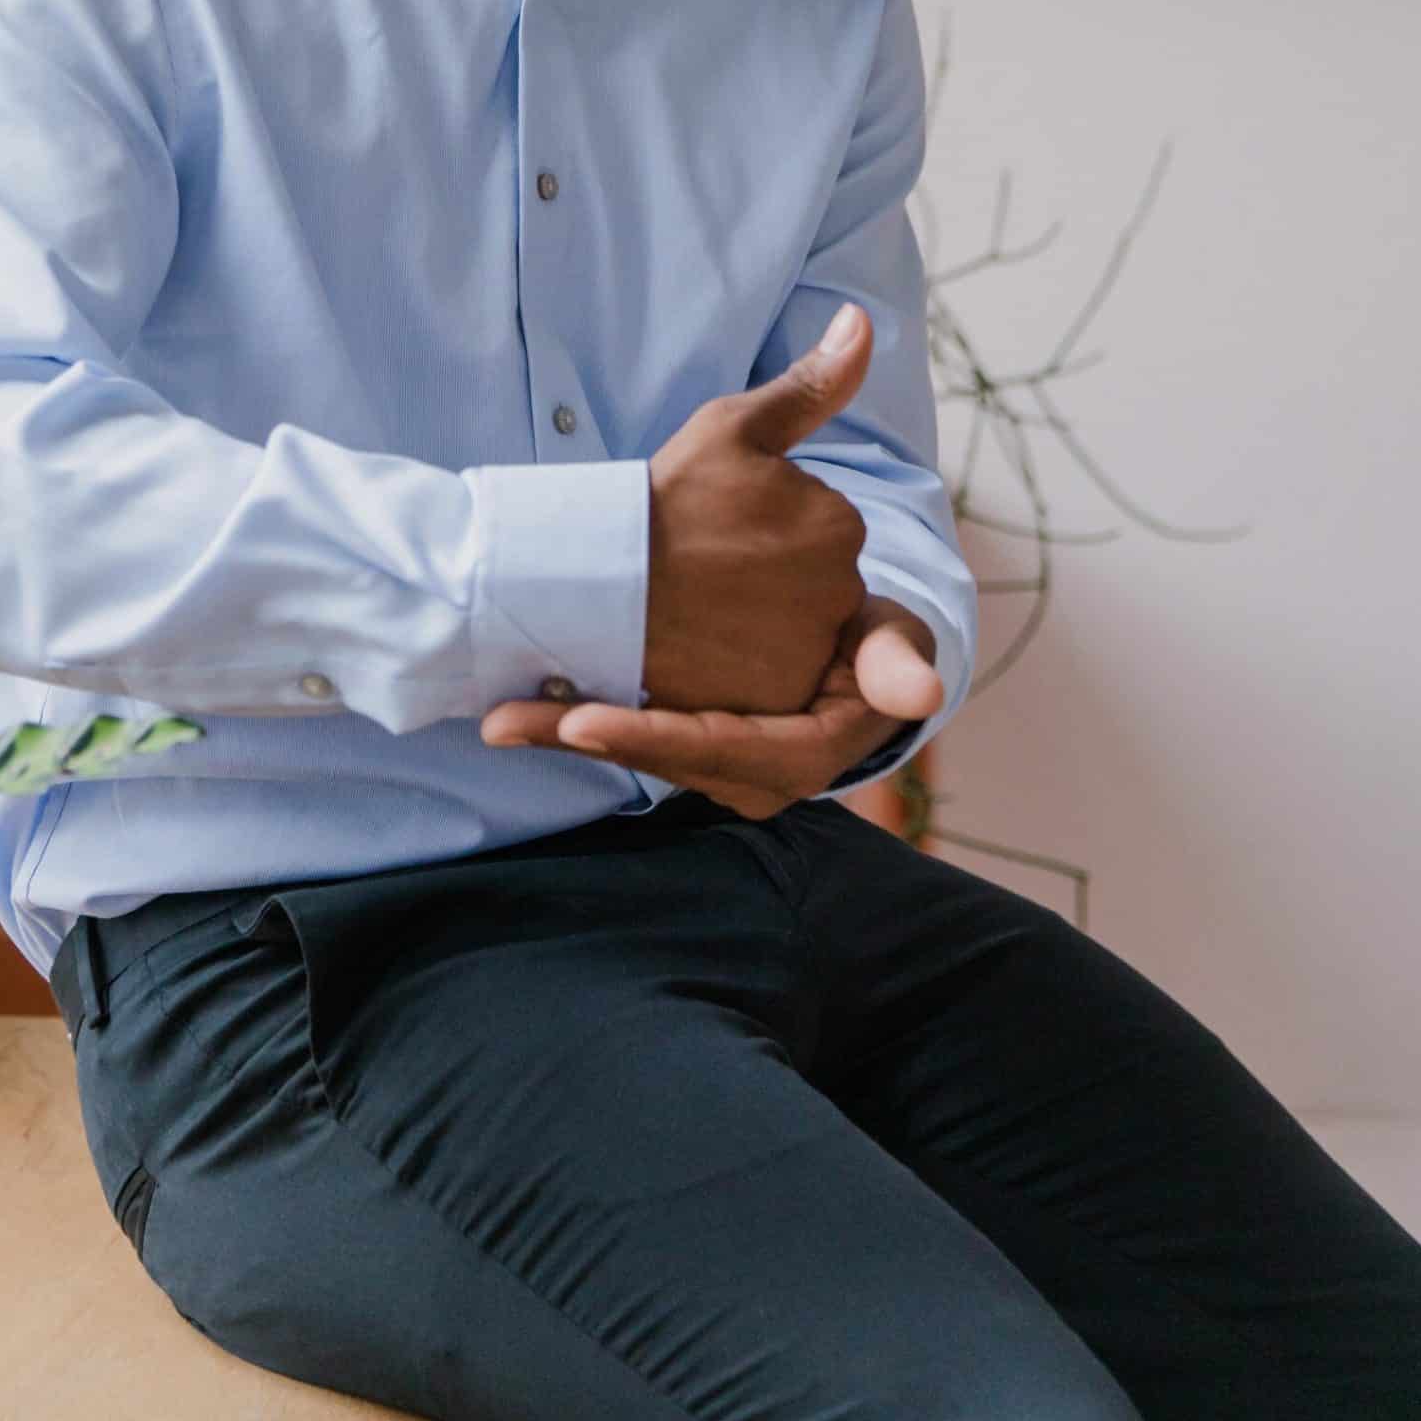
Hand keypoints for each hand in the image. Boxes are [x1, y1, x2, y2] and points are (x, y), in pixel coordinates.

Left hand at [481, 594, 942, 819]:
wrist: (859, 653)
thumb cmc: (878, 641)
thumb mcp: (895, 641)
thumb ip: (898, 660)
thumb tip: (924, 692)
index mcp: (802, 755)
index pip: (718, 751)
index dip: (651, 739)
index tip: (583, 725)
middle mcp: (755, 779)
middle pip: (659, 760)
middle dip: (580, 741)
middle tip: (505, 720)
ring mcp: (720, 769)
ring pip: (635, 754)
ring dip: (563, 736)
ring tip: (495, 715)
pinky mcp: (690, 747)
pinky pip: (632, 737)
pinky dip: (577, 721)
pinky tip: (520, 704)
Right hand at [638, 302, 875, 716]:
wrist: (593, 583)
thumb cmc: (663, 499)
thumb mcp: (733, 427)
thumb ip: (812, 385)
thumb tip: (863, 322)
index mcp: (839, 522)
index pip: (822, 524)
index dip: (768, 523)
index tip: (721, 524)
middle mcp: (840, 592)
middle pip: (815, 583)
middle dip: (771, 576)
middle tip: (706, 564)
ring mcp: (808, 654)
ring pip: (795, 634)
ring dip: (757, 623)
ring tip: (699, 603)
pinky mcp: (777, 707)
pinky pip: (775, 685)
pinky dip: (745, 669)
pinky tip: (703, 645)